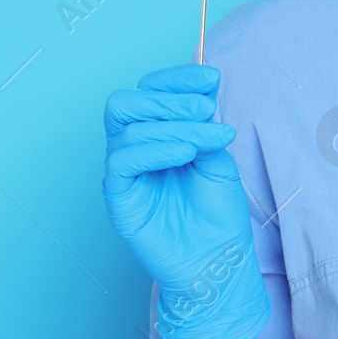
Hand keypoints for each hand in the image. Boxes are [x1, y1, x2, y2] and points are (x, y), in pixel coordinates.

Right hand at [103, 64, 269, 338]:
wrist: (217, 260)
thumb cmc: (218, 213)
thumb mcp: (218, 159)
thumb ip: (204, 126)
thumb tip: (202, 88)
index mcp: (156, 134)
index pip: (151, 91)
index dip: (177, 79)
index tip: (210, 78)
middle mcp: (134, 148)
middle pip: (126, 102)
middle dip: (168, 98)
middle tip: (204, 108)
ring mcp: (124, 173)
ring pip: (128, 127)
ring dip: (173, 125)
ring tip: (208, 139)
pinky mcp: (119, 197)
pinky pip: (122, 161)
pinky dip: (155, 149)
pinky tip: (185, 154)